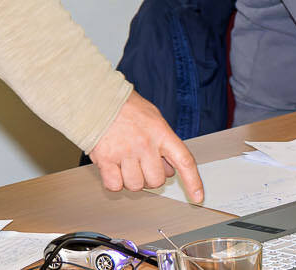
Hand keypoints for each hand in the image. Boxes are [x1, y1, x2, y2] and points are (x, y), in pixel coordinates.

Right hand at [88, 92, 202, 202]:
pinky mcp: (105, 159)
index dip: (193, 181)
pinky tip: (113, 166)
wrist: (98, 99)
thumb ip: (164, 144)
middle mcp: (145, 143)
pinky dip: (114, 181)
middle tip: (142, 162)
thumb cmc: (127, 108)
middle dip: (150, 176)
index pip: (184, 160)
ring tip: (125, 161)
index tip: (198, 196)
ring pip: (136, 186)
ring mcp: (125, 152)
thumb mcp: (154, 119)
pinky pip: (115, 185)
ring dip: (131, 179)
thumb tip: (171, 170)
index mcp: (160, 132)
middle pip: (157, 181)